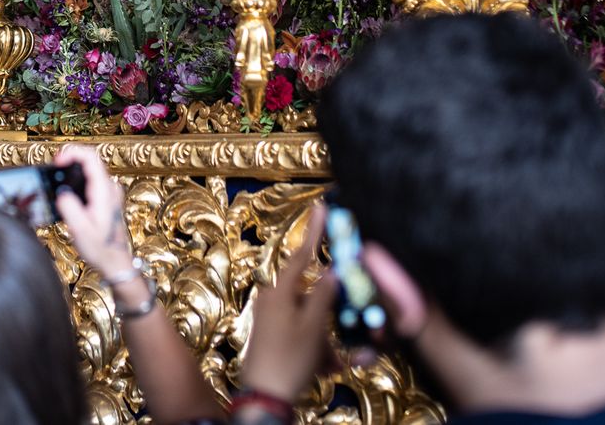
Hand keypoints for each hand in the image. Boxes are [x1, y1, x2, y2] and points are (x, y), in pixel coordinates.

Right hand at [54, 145, 134, 279]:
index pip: (91, 158)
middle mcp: (109, 188)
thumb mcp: (81, 232)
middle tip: (55, 165)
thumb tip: (62, 194)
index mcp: (104, 191)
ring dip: (74, 166)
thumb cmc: (101, 249)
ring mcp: (109, 192)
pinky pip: (92, 178)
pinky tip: (68, 187)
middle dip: (71, 157)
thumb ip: (70, 210)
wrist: (115, 261)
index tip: (58, 160)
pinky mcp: (106, 198)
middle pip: (91, 159)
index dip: (72, 153)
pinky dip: (78, 176)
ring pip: (91, 168)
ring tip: (58, 173)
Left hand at [241, 204, 339, 402]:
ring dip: (326, 339)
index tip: (321, 207)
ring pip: (309, 320)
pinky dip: (316, 347)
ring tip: (331, 362)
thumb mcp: (314, 327)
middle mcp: (271, 300)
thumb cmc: (288, 360)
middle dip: (330, 319)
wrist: (265, 398)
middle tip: (339, 341)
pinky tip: (325, 366)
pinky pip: (301, 334)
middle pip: (311, 296)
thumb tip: (333, 270)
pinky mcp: (272, 336)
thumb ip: (324, 295)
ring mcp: (269, 318)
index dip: (314, 231)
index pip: (300, 255)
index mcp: (278, 291)